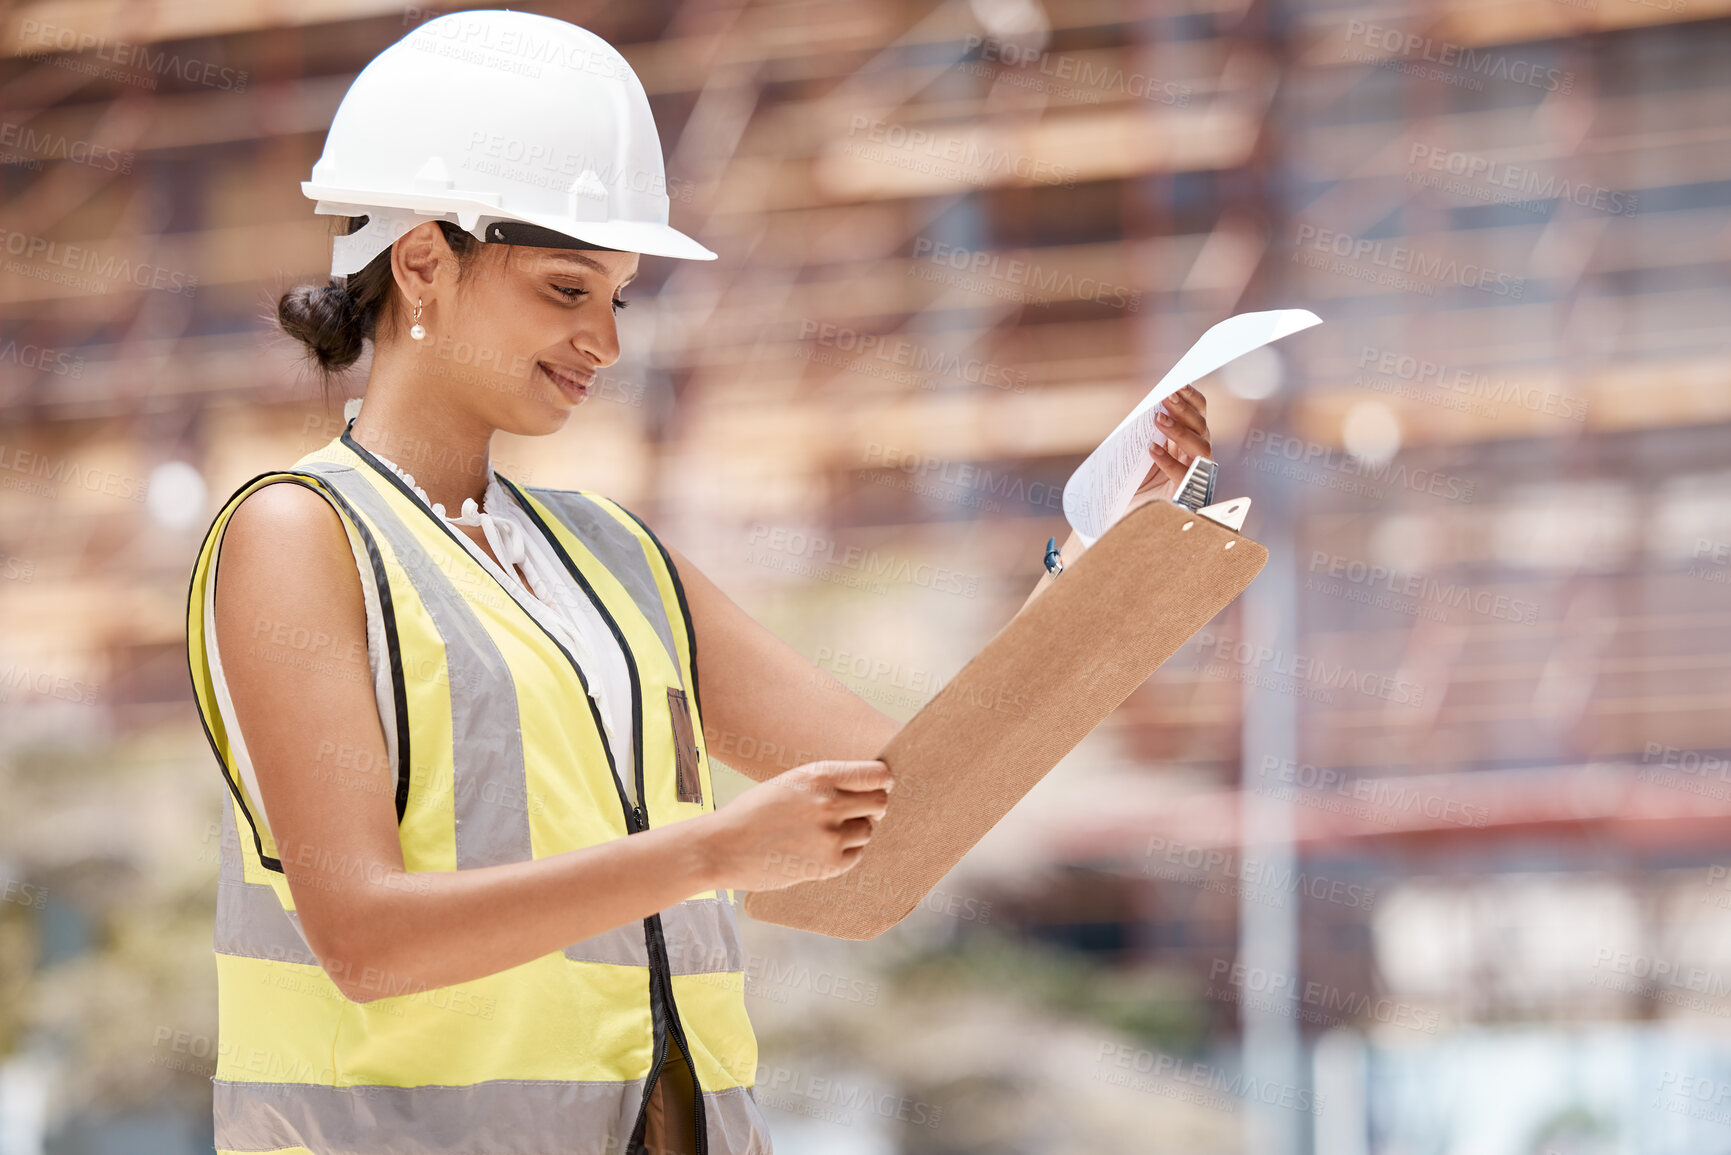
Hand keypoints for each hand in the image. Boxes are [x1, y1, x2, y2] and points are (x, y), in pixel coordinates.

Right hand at [697, 759, 893, 891]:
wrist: (721, 847)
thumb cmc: (754, 812)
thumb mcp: (790, 782)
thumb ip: (827, 783)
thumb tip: (871, 787)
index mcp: (819, 775)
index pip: (878, 774)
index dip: (882, 781)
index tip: (879, 786)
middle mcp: (829, 803)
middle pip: (880, 802)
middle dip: (872, 807)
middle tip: (854, 813)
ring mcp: (831, 836)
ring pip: (868, 830)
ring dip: (854, 832)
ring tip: (823, 833)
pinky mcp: (828, 864)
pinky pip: (855, 855)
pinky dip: (844, 854)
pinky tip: (818, 850)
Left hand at [1127, 384, 1210, 511]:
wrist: (1122, 523)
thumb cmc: (1128, 486)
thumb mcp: (1133, 454)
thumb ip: (1141, 432)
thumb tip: (1142, 405)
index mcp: (1186, 442)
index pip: (1198, 413)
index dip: (1191, 398)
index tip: (1178, 382)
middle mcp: (1196, 457)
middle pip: (1202, 427)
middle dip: (1186, 409)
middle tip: (1166, 397)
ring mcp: (1196, 477)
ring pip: (1201, 448)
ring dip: (1180, 431)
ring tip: (1158, 420)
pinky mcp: (1189, 497)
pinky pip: (1185, 476)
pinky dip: (1169, 461)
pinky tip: (1151, 450)